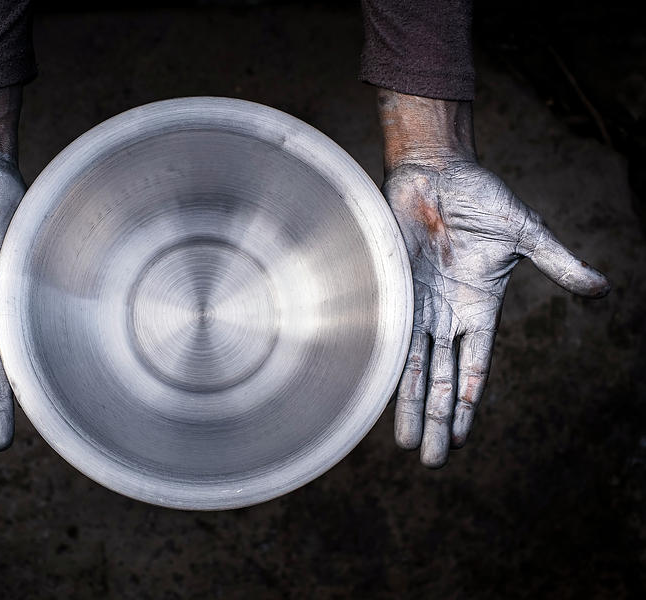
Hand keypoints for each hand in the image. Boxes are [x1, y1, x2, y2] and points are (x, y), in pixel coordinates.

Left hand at [377, 89, 609, 467]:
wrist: (436, 171)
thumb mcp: (526, 232)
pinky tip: (377, 393)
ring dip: (409, 405)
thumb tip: (601, 288)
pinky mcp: (394, 289)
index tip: (461, 438)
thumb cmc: (482, 197)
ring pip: (413, 366)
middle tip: (431, 461)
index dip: (468, 402)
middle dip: (438, 420)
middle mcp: (447, 314)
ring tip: (406, 443)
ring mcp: (418, 304)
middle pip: (443, 379)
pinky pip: (389, 334)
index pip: (474, 367)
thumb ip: (558, 263)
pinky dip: (385, 364)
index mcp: (481, 307)